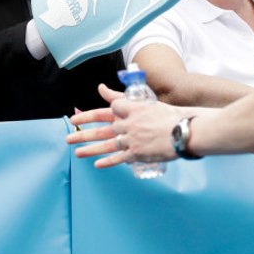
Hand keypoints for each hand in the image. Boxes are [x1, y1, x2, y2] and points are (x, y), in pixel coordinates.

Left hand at [66, 84, 183, 168]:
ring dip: (89, 148)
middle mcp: (128, 123)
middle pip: (100, 128)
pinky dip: (107, 162)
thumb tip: (108, 89)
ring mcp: (131, 139)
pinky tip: (96, 164)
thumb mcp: (150, 102)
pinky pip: (118, 158)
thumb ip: (128, 98)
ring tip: (76, 152)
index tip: (79, 117)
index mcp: (132, 109)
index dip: (92, 113)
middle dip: (82, 132)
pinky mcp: (136, 153)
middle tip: (69, 136)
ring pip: (105, 144)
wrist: (185, 131)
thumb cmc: (173, 116)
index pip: (108, 109)